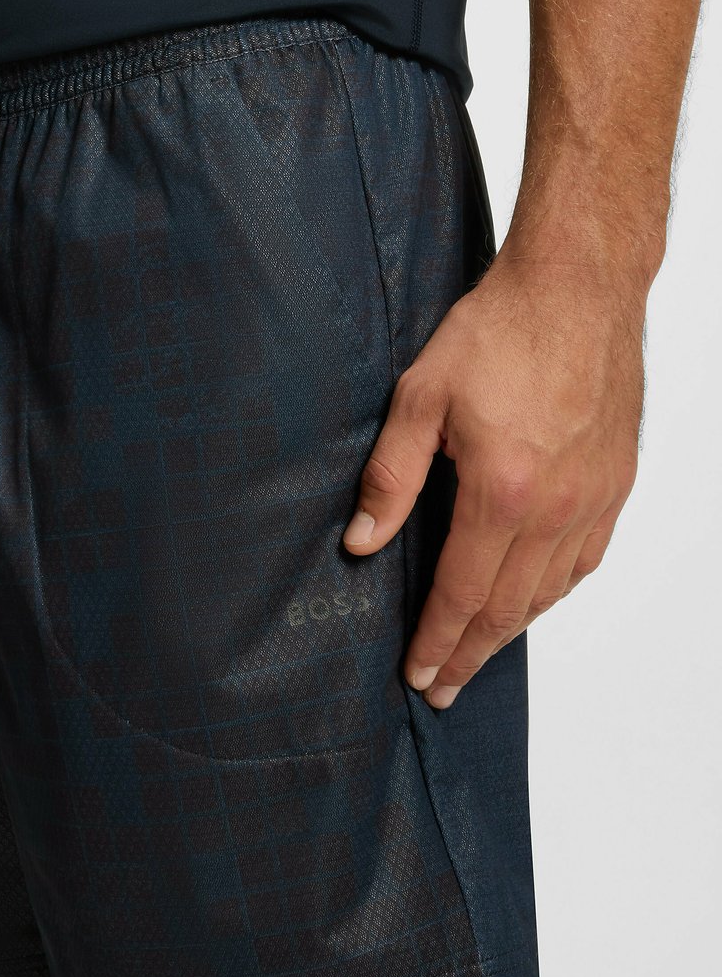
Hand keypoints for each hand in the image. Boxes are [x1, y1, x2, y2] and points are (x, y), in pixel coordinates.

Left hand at [342, 239, 645, 708]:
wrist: (577, 289)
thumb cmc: (499, 332)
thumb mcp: (421, 396)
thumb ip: (390, 477)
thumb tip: (361, 542)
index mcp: (501, 492)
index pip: (462, 594)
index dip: (436, 641)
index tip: (418, 675)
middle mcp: (555, 509)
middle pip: (507, 609)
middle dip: (469, 655)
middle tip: (443, 688)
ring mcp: (593, 500)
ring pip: (549, 593)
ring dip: (511, 632)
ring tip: (480, 654)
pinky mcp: (616, 484)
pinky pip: (586, 562)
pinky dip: (554, 594)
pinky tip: (535, 601)